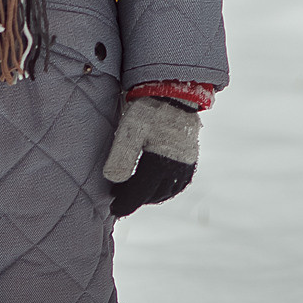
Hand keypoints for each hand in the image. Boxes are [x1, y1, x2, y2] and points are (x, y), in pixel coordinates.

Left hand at [103, 97, 198, 214]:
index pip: (139, 194)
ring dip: (151, 196)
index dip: (125, 203)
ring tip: (136, 193)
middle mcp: (175, 169)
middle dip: (136, 199)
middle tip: (119, 197)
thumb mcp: (129, 130)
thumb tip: (113, 181)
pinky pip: (179, 183)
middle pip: (153, 194)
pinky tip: (158, 184)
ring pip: (167, 191)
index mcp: (159, 165)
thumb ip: (121, 157)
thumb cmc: (149, 109)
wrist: (175, 92)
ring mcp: (185, 165)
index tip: (114, 210)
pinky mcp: (190, 157)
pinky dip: (166, 189)